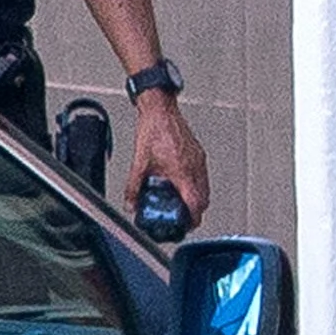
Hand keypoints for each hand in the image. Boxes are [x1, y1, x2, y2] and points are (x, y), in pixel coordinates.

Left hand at [129, 90, 207, 225]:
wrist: (160, 109)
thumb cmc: (154, 129)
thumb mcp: (139, 163)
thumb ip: (133, 187)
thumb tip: (130, 203)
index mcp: (182, 171)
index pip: (196, 203)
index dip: (192, 219)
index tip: (186, 225)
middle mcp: (194, 166)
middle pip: (203, 199)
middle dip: (194, 212)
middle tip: (181, 217)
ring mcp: (198, 159)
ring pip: (205, 188)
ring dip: (195, 198)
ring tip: (180, 201)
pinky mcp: (198, 153)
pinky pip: (202, 176)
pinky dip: (195, 185)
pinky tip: (180, 183)